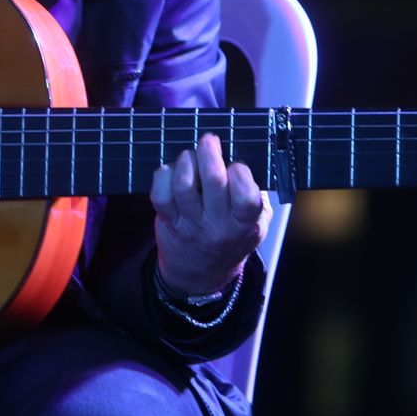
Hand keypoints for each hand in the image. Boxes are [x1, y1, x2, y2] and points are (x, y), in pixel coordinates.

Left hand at [149, 132, 270, 295]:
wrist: (201, 275)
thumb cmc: (230, 238)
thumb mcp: (256, 225)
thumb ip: (255, 196)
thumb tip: (244, 156)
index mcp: (245, 224)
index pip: (246, 196)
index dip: (240, 172)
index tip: (236, 164)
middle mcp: (218, 225)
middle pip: (214, 181)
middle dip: (209, 152)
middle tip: (209, 140)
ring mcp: (191, 225)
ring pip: (184, 185)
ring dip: (186, 161)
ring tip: (190, 156)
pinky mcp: (168, 222)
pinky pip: (160, 194)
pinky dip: (163, 175)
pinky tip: (171, 171)